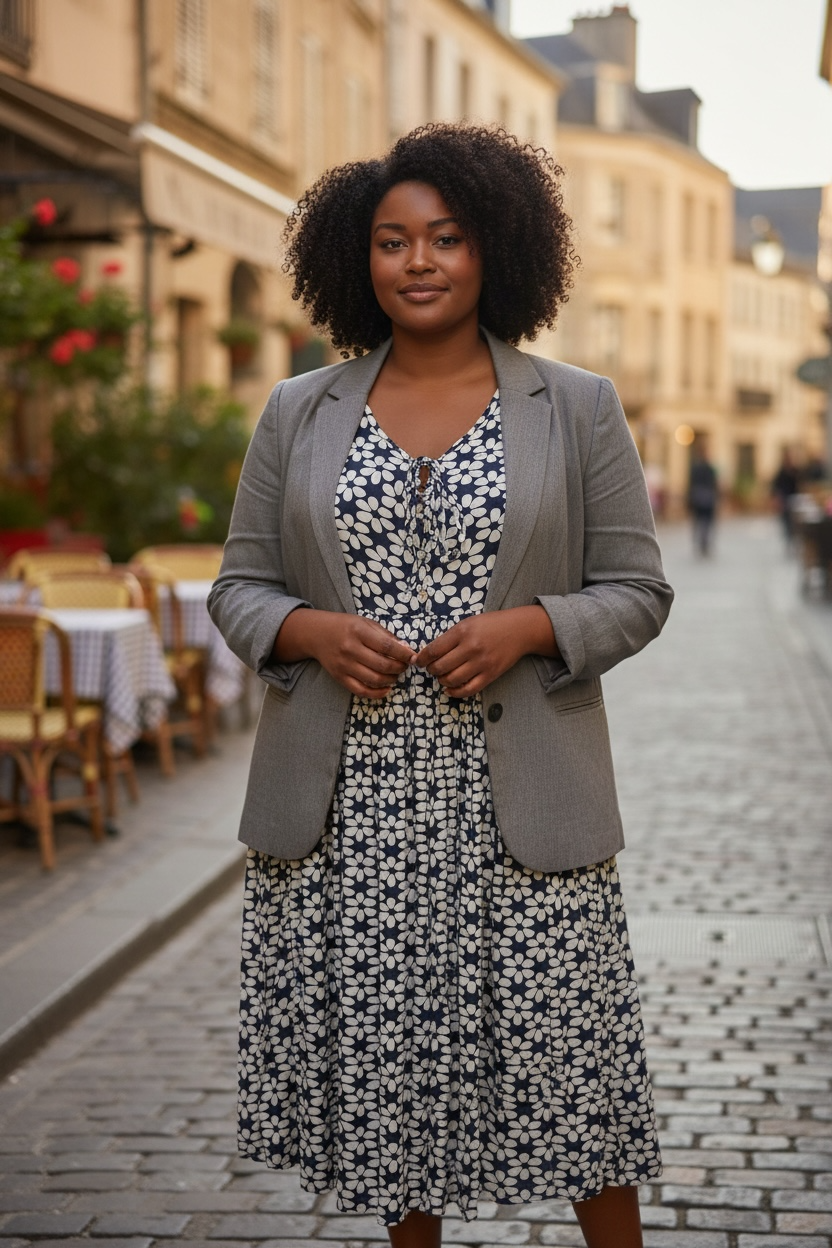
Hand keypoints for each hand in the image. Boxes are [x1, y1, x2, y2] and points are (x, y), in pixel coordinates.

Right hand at [275, 609, 415, 698]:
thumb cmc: (345, 626)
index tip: (414, 657)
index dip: (404, 654)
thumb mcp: (365, 623)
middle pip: (382, 664)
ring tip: (396, 674)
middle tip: (405, 665)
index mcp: (358, 631)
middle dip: (400, 667)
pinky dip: (377, 693)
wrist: (316, 634)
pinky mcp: (339, 677)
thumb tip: (406, 648)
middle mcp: (350, 649)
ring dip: (391, 679)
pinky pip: (361, 691)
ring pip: (374, 679)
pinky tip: (387, 688)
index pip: (387, 646)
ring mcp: (344, 665)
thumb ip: (385, 635)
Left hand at [414, 606, 556, 697]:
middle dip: (431, 670)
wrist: (519, 630)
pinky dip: (455, 692)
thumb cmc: (491, 624)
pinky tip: (450, 689)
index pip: (433, 650)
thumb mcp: (468, 623)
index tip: (418, 661)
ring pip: (452, 680)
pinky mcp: (490, 674)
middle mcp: (471, 648)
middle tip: (432, 668)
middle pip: (440, 667)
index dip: (422, 659)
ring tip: (442, 676)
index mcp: (462, 632)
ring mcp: (481, 663)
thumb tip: (429, 654)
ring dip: (442, 681)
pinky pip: (468, 690)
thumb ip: (450, 637)